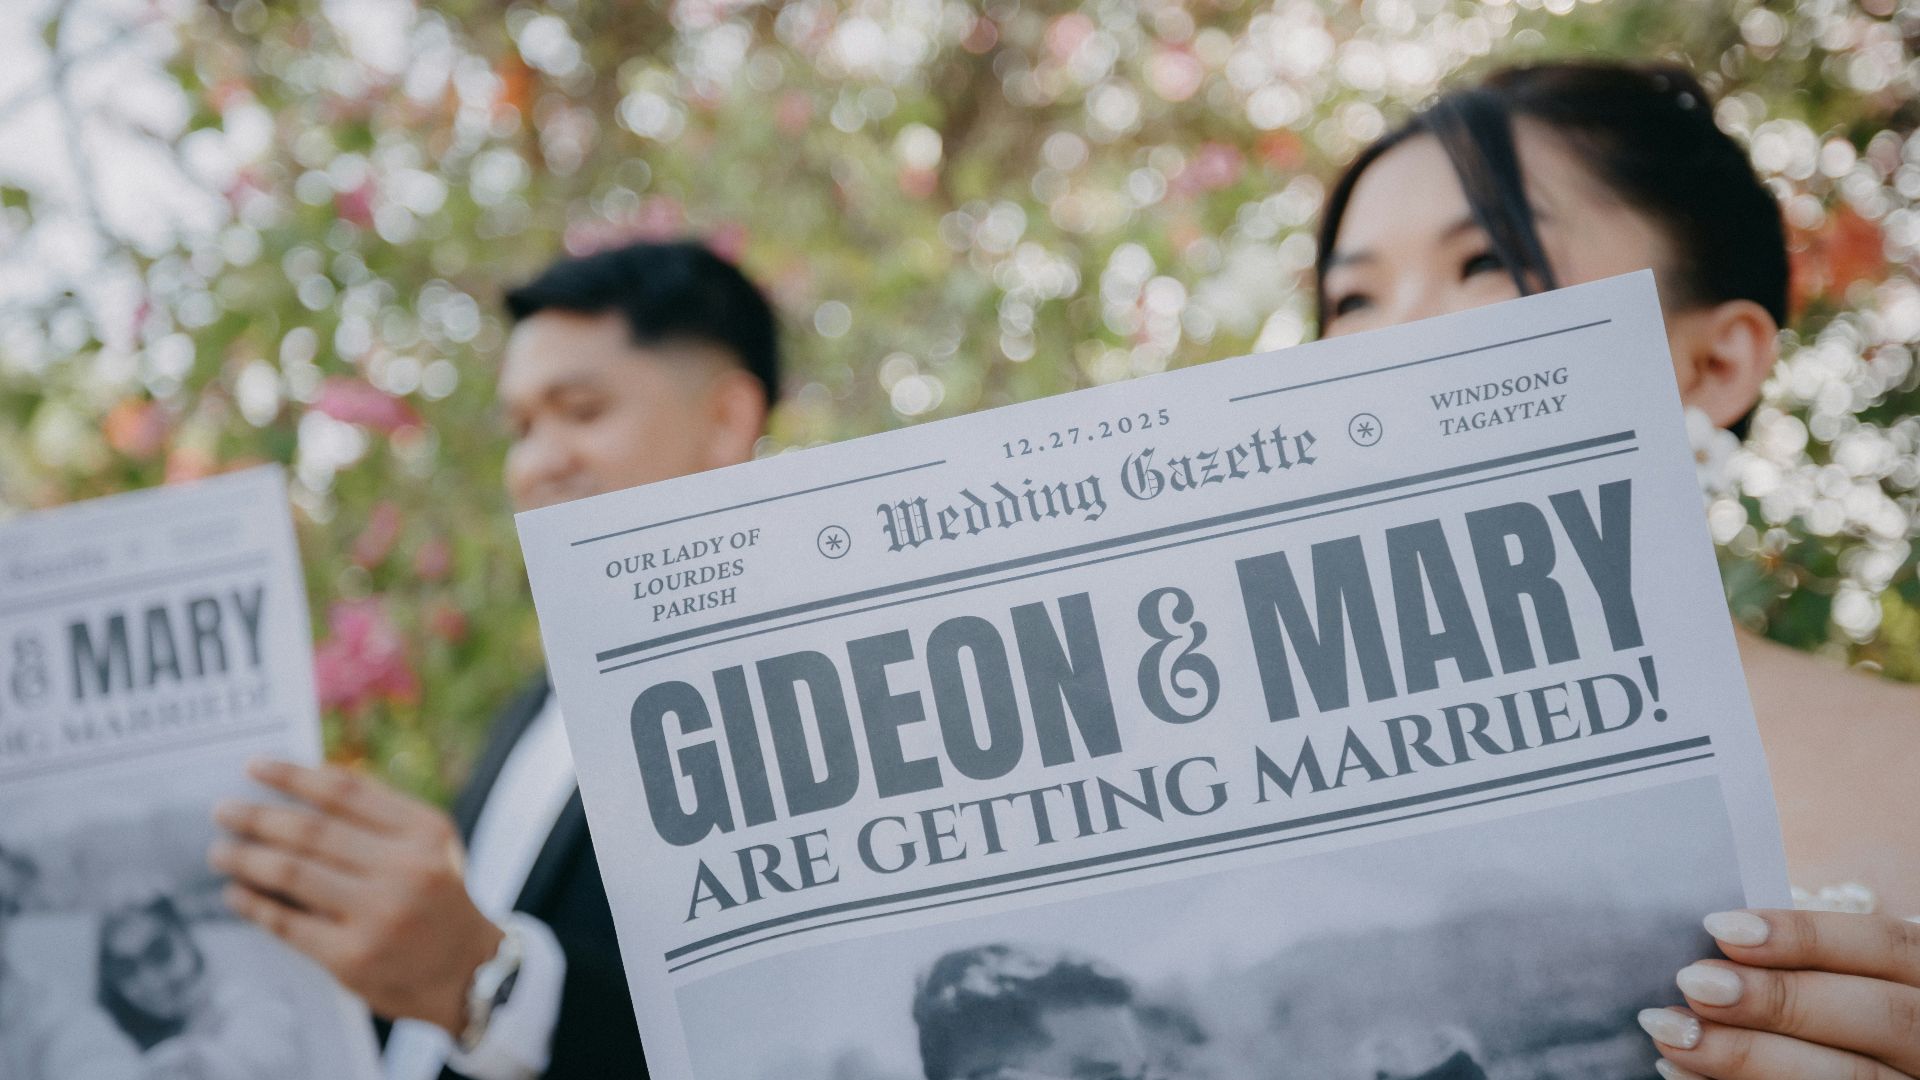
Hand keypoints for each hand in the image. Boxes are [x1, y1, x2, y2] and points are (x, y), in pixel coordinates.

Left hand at [208, 759, 502, 1034]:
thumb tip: (300, 785)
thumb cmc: (433, 896)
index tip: (253, 766)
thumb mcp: (427, 845)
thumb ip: (377, 815)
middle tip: (222, 810)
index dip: (293, 776)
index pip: (345, 792)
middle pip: (311, 832)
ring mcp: (379, 915)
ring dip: (245, 859)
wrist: (467, 970)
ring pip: (292, 874)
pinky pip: (287, 922)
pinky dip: (254, 904)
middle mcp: (406, 869)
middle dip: (257, 818)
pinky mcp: (352, 957)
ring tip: (219, 852)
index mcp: (425, 831)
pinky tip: (235, 893)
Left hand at [1638, 908, 1919, 1078]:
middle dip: (1779, 998)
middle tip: (1692, 982)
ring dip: (1748, 1055)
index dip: (1806, 935)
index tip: (1718, 927)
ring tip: (1671, 1031)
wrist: (1855, 1063)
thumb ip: (1800, 961)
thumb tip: (1714, 939)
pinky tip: (1678, 1072)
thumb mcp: (1840, 974)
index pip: (1887, 947)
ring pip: (1853, 1079)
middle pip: (1879, 1015)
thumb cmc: (1831, 1007)